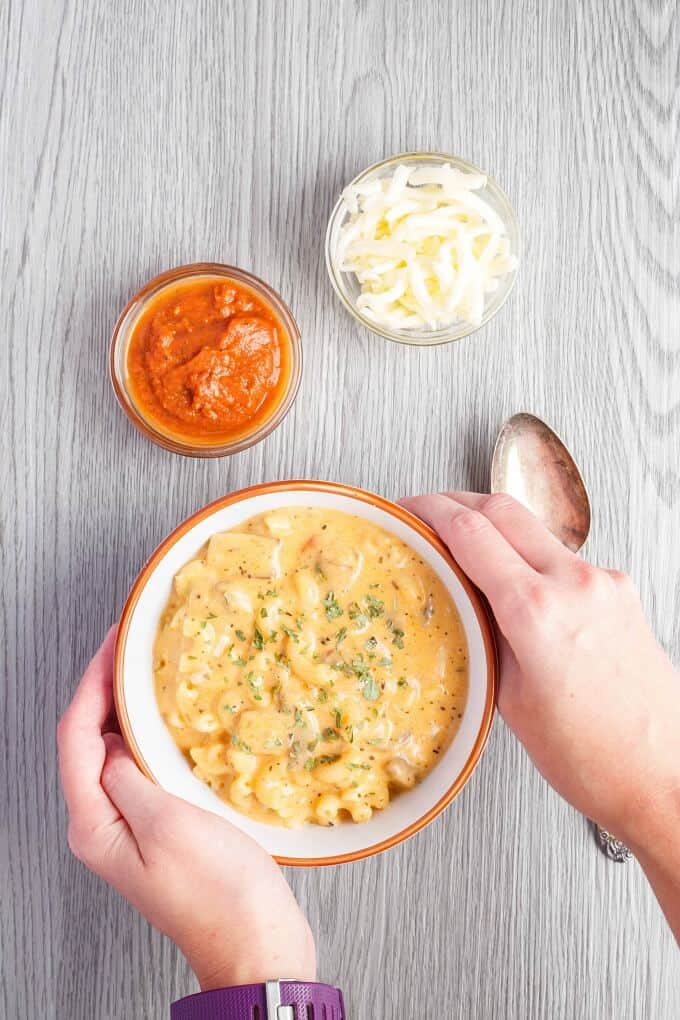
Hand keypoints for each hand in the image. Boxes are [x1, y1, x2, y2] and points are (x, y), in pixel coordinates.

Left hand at [57, 627, 315, 990]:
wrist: (255, 940)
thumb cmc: (218, 891)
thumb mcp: (169, 823)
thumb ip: (129, 776)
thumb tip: (112, 741)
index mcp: (95, 825)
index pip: (76, 737)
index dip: (92, 683)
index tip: (113, 644)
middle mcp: (103, 826)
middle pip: (87, 742)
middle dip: (103, 690)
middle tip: (129, 647)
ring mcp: (130, 828)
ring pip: (113, 754)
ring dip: (125, 710)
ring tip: (146, 671)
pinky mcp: (158, 828)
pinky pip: (140, 770)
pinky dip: (148, 736)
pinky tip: (168, 719)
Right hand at [401, 492, 679, 850]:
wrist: (663, 777)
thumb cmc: (594, 758)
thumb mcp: (510, 698)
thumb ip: (484, 636)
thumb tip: (462, 601)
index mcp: (538, 611)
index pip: (472, 532)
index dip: (431, 511)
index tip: (408, 510)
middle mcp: (577, 585)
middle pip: (504, 509)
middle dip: (459, 502)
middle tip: (429, 514)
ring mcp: (605, 584)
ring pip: (536, 531)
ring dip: (497, 529)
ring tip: (467, 553)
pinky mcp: (621, 593)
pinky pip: (564, 558)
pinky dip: (531, 559)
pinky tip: (515, 585)